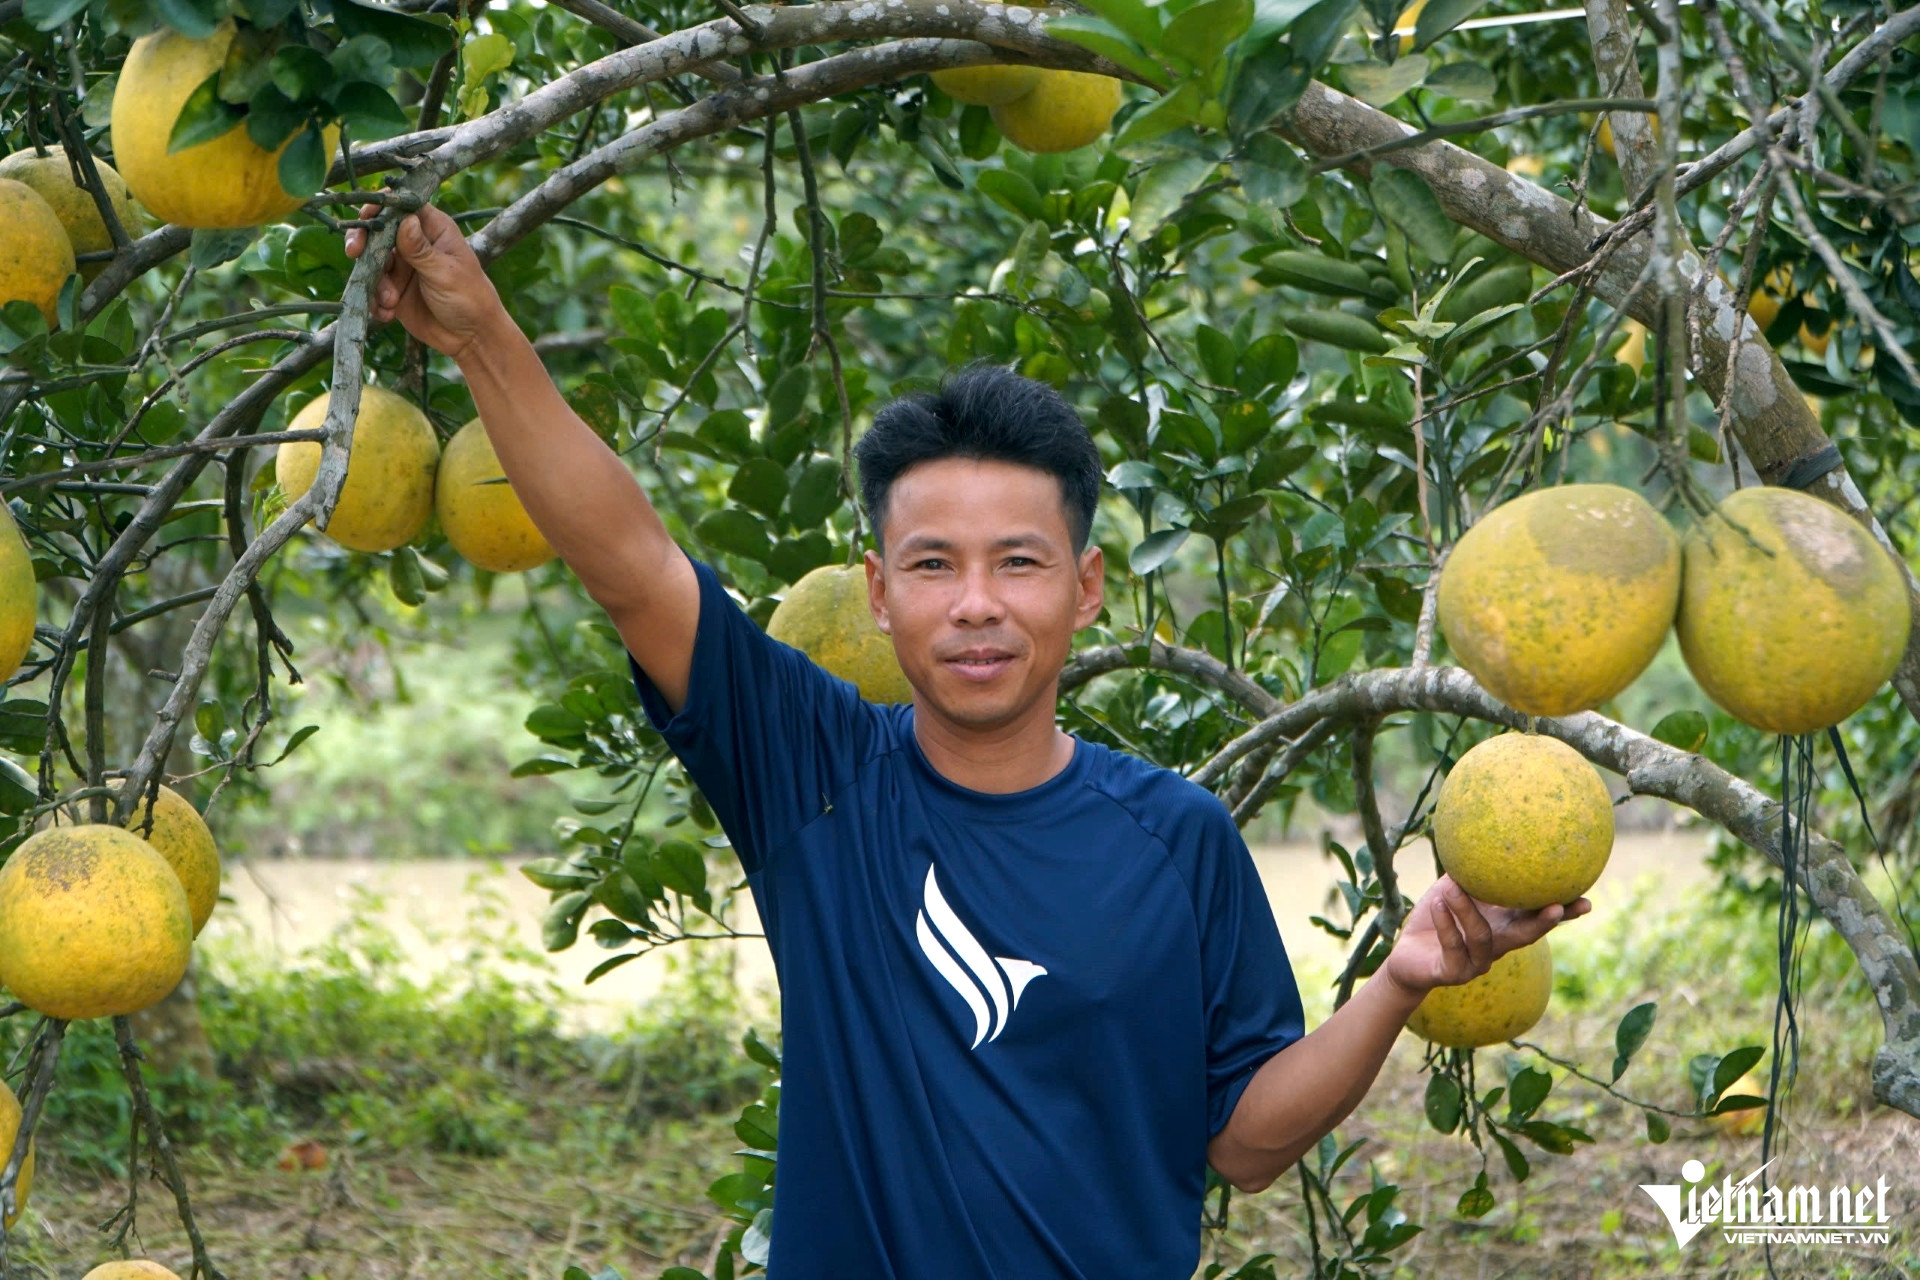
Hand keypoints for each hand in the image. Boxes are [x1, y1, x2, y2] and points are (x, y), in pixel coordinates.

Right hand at [343, 201, 505, 361]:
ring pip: (372, 262)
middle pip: (378, 231)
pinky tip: (388, 313)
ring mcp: (403, 266)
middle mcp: (415, 243)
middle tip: (355, 253)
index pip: (402, 206)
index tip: (365, 217)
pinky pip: (373, 289)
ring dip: (375, 281)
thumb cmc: (470, 298)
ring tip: (391, 301)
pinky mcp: (394, 290)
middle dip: (363, 241)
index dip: (381, 207)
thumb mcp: (445, 273)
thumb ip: (421, 249)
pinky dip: (375, 300)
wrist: (472, 338)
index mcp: (433, 229)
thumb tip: (406, 220)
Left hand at [1381, 875, 1589, 1001]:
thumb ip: (1472, 871)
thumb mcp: (1453, 889)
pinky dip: (1445, 923)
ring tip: (1453, 887)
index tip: (1587, 899)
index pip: (1536, 917)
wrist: (1407, 956)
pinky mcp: (1453, 972)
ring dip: (1467, 910)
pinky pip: (1453, 946)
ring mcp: (1477, 963)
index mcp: (1502, 925)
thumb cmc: (1436, 916)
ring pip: (1482, 938)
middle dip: (1545, 923)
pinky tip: (1436, 903)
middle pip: (1527, 936)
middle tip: (1559, 907)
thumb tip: (1487, 834)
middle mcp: (1496, 946)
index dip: (1563, 911)